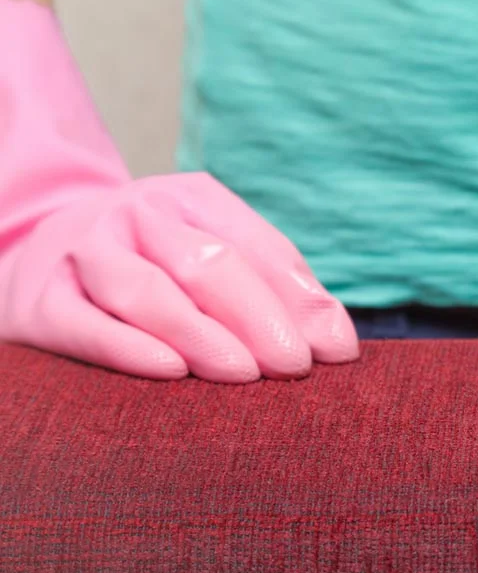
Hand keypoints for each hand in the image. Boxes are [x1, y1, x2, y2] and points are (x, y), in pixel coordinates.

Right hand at [0, 172, 358, 381]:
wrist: (42, 258)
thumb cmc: (159, 269)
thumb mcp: (217, 259)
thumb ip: (280, 295)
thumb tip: (340, 347)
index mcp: (191, 198)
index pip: (258, 246)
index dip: (301, 299)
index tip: (337, 352)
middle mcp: (137, 215)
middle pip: (208, 263)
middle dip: (259, 317)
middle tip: (296, 367)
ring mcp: (86, 254)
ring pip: (147, 291)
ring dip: (201, 334)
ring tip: (245, 374)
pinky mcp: (43, 303)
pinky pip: (88, 326)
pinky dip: (130, 349)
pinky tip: (172, 371)